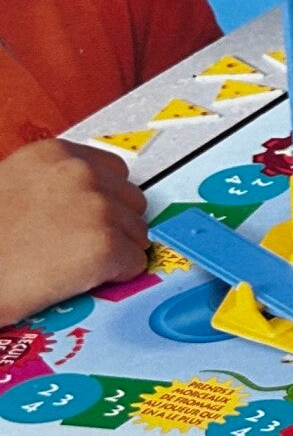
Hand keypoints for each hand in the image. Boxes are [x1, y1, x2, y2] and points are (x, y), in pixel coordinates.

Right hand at [0, 142, 150, 325]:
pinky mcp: (105, 246)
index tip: (89, 218)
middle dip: (113, 225)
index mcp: (53, 154)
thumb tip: (76, 202)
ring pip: (137, 233)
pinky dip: (115, 277)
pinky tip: (80, 280)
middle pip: (132, 200)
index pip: (113, 170)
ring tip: (72, 264)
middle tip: (78, 246)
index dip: (103, 200)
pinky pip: (135, 263)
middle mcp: (80, 174)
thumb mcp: (9, 187)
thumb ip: (48, 185)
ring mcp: (96, 208)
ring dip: (115, 251)